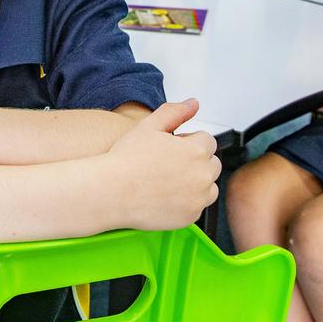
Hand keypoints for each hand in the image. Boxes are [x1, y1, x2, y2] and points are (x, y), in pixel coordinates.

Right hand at [100, 99, 220, 230]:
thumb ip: (175, 112)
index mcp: (196, 150)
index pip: (207, 141)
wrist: (111, 192)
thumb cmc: (126, 160)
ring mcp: (198, 199)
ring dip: (196, 182)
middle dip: (195, 161)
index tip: (171, 148)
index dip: (188, 142)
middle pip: (212, 164)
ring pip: (208, 187)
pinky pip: (197, 206)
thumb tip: (193, 104)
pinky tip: (165, 195)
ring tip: (168, 181)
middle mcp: (202, 176)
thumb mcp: (148, 126)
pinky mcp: (190, 217)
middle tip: (168, 164)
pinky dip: (187, 202)